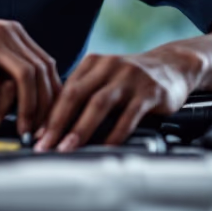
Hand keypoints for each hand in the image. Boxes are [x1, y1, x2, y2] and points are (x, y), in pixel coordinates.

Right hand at [0, 3, 60, 135]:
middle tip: (37, 129)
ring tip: (17, 126)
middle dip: (43, 106)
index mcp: (14, 33)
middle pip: (41, 72)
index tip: (49, 117)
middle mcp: (7, 33)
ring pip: (23, 77)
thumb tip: (24, 96)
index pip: (47, 65)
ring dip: (24, 107)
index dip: (52, 94)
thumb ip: (5, 64)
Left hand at [34, 46, 201, 151]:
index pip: (65, 89)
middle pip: (77, 94)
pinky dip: (115, 133)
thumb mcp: (106, 78)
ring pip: (99, 103)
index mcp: (93, 62)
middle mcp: (109, 66)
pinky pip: (129, 115)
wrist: (174, 66)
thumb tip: (53, 125)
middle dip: (58, 122)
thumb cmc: (133, 79)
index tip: (37, 136)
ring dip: (80, 129)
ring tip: (68, 148)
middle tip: (46, 145)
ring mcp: (130, 77)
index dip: (48, 114)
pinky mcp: (150, 91)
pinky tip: (105, 147)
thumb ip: (84, 95)